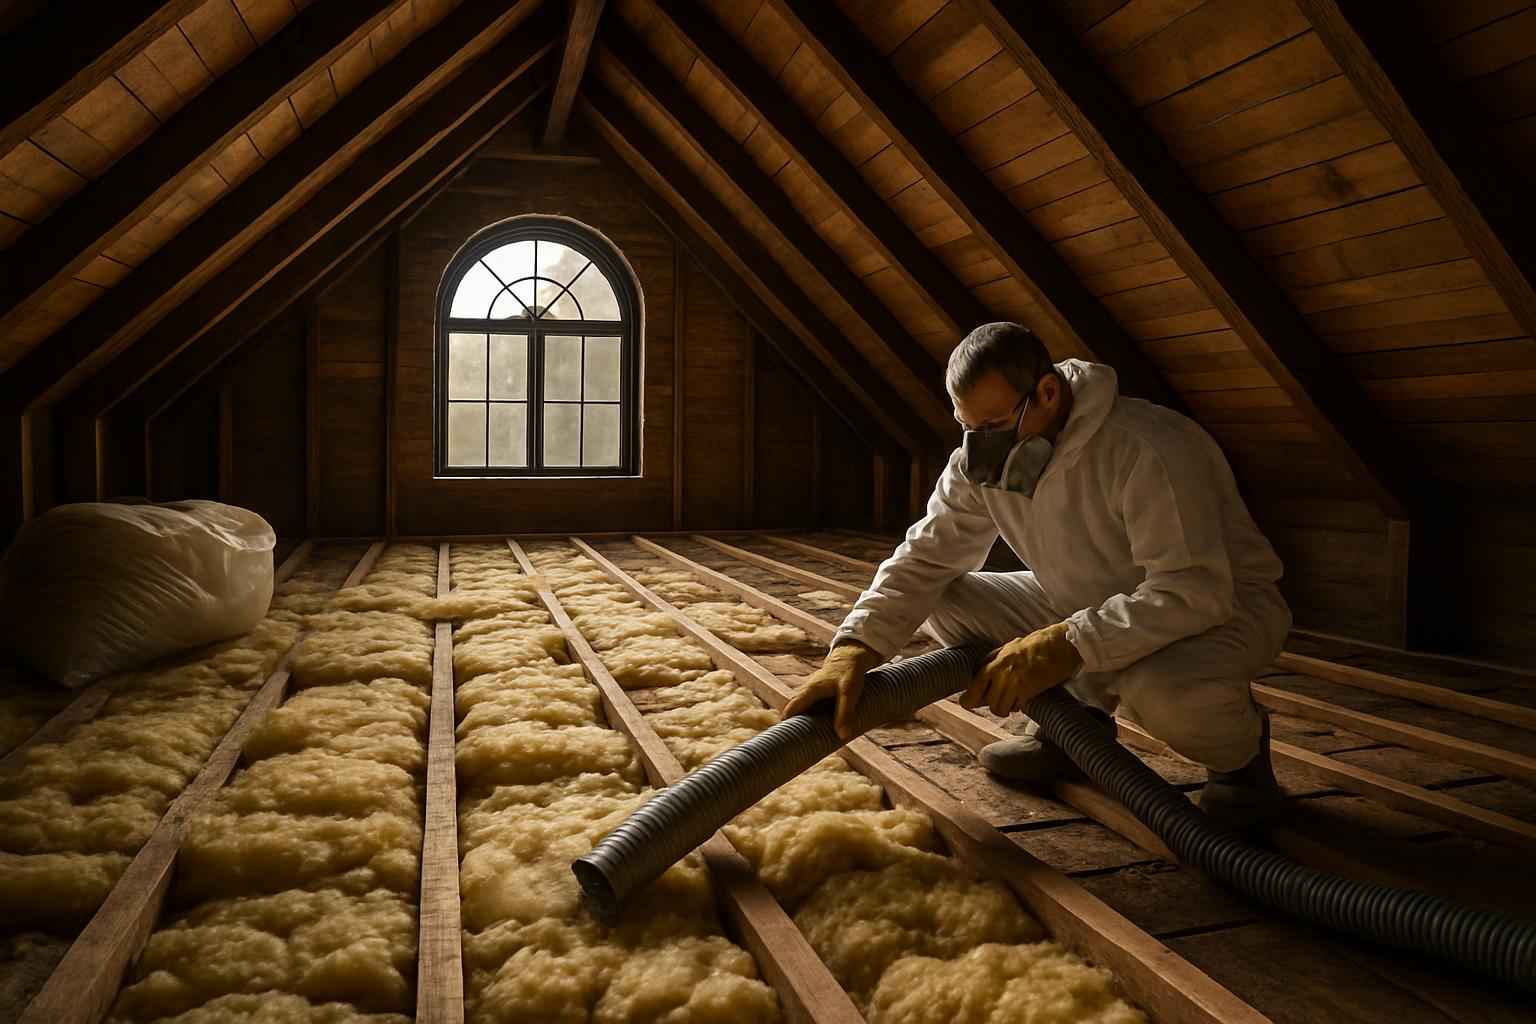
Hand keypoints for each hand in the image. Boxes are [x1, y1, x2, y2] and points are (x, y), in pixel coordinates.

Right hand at [781, 640, 881, 739]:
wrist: (852, 656)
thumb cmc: (850, 673)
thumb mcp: (849, 694)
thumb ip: (845, 714)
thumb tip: (842, 736)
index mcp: (810, 691)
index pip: (791, 709)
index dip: (784, 723)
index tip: (781, 739)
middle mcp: (806, 690)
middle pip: (792, 710)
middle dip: (790, 725)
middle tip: (789, 744)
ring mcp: (811, 690)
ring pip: (800, 708)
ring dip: (799, 721)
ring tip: (799, 740)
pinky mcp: (817, 692)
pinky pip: (808, 706)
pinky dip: (807, 716)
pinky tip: (813, 728)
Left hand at [961, 622, 1080, 715]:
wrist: (1061, 645)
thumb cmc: (1036, 644)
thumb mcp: (1010, 646)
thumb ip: (993, 658)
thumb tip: (979, 669)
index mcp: (996, 663)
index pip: (975, 686)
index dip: (968, 699)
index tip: (967, 704)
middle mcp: (1003, 674)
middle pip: (987, 702)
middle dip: (991, 704)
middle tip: (998, 701)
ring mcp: (1016, 684)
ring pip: (1000, 708)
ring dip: (1005, 708)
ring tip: (1011, 701)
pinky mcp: (1030, 691)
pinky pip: (1017, 707)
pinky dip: (1018, 706)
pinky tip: (1023, 699)